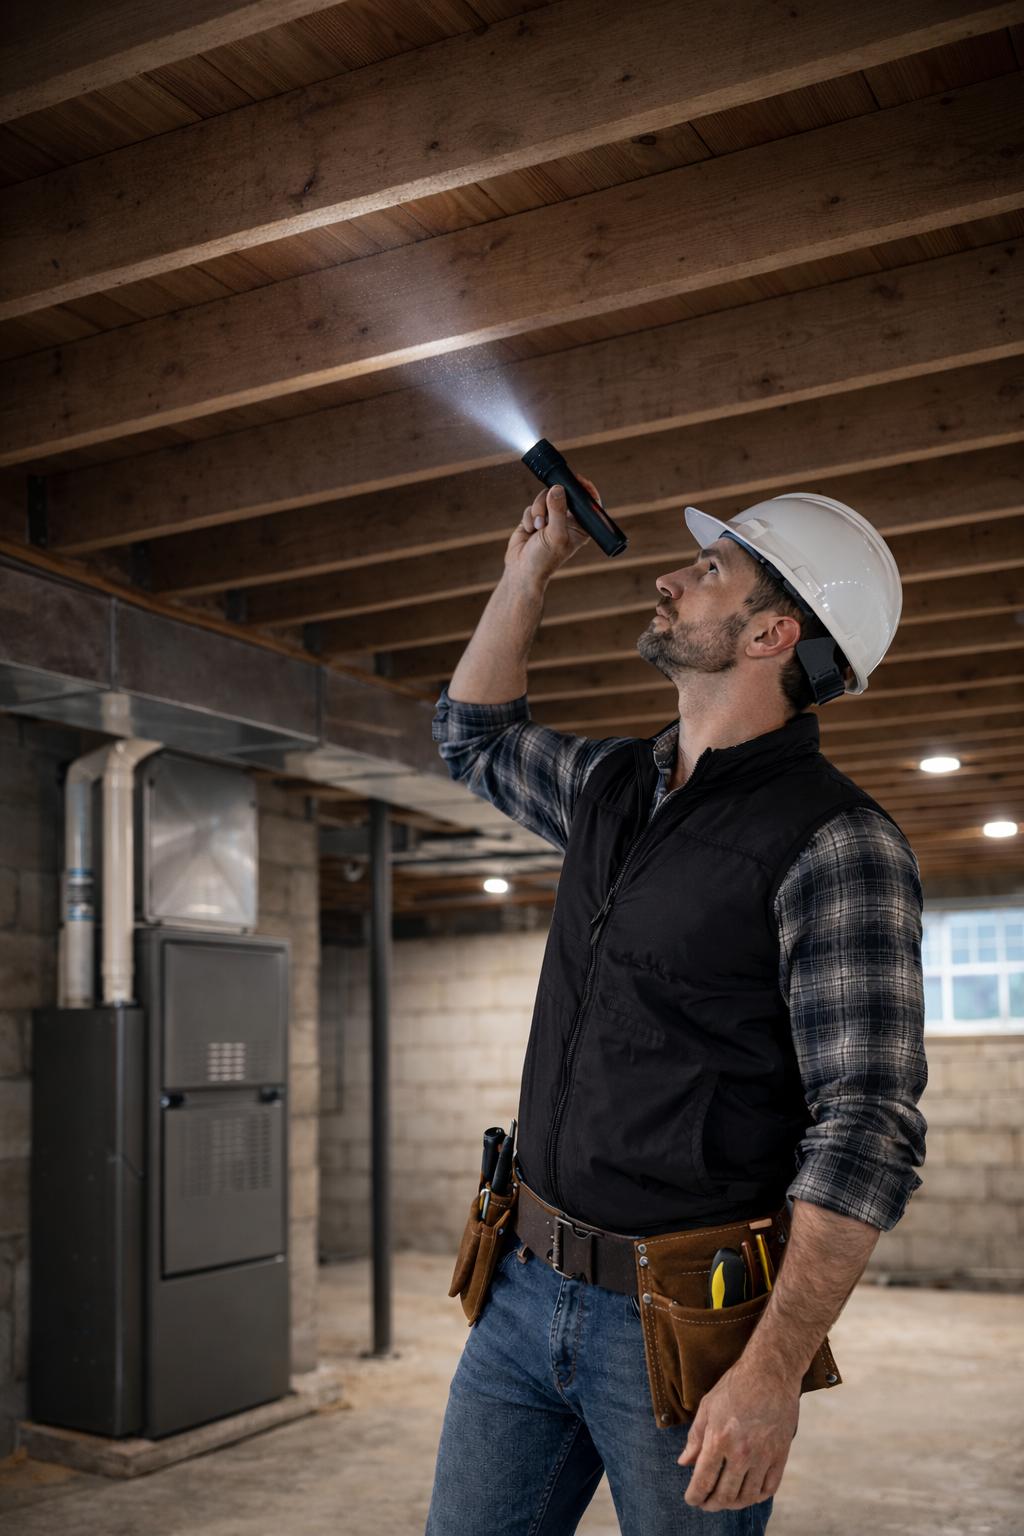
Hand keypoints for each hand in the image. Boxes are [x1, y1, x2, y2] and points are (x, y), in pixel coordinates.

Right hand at [502, 477, 597, 591]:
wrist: (522, 569)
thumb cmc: (543, 559)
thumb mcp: (555, 534)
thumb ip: (558, 510)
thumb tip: (558, 489)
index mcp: (580, 527)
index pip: (588, 503)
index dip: (585, 489)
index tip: (577, 480)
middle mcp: (567, 520)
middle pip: (563, 494)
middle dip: (551, 501)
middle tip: (547, 515)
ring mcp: (551, 518)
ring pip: (545, 497)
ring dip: (538, 510)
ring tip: (538, 527)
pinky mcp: (536, 517)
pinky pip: (533, 505)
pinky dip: (530, 517)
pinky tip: (530, 531)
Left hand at [678, 1358, 799, 1511]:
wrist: (771, 1372)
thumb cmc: (736, 1385)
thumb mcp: (708, 1406)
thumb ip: (695, 1437)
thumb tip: (684, 1462)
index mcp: (719, 1439)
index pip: (703, 1481)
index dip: (695, 1496)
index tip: (691, 1499)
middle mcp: (741, 1453)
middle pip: (724, 1495)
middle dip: (711, 1505)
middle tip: (706, 1503)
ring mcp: (763, 1456)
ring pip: (747, 1497)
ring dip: (733, 1504)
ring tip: (725, 1501)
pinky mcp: (780, 1455)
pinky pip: (769, 1488)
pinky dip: (757, 1496)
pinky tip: (749, 1493)